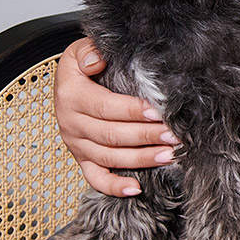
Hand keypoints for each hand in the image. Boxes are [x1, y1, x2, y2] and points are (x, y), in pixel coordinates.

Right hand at [54, 38, 179, 196]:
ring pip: (109, 157)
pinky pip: (95, 178)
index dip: (131, 111)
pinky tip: (137, 188)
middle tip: (174, 135)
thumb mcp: (79, 51)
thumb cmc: (81, 68)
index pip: (105, 107)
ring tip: (169, 155)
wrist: (65, 85)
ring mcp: (77, 145)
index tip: (157, 112)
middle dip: (146, 136)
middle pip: (112, 135)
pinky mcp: (82, 159)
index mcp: (72, 97)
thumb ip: (89, 51)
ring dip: (141, 159)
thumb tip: (98, 59)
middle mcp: (72, 124)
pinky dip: (114, 186)